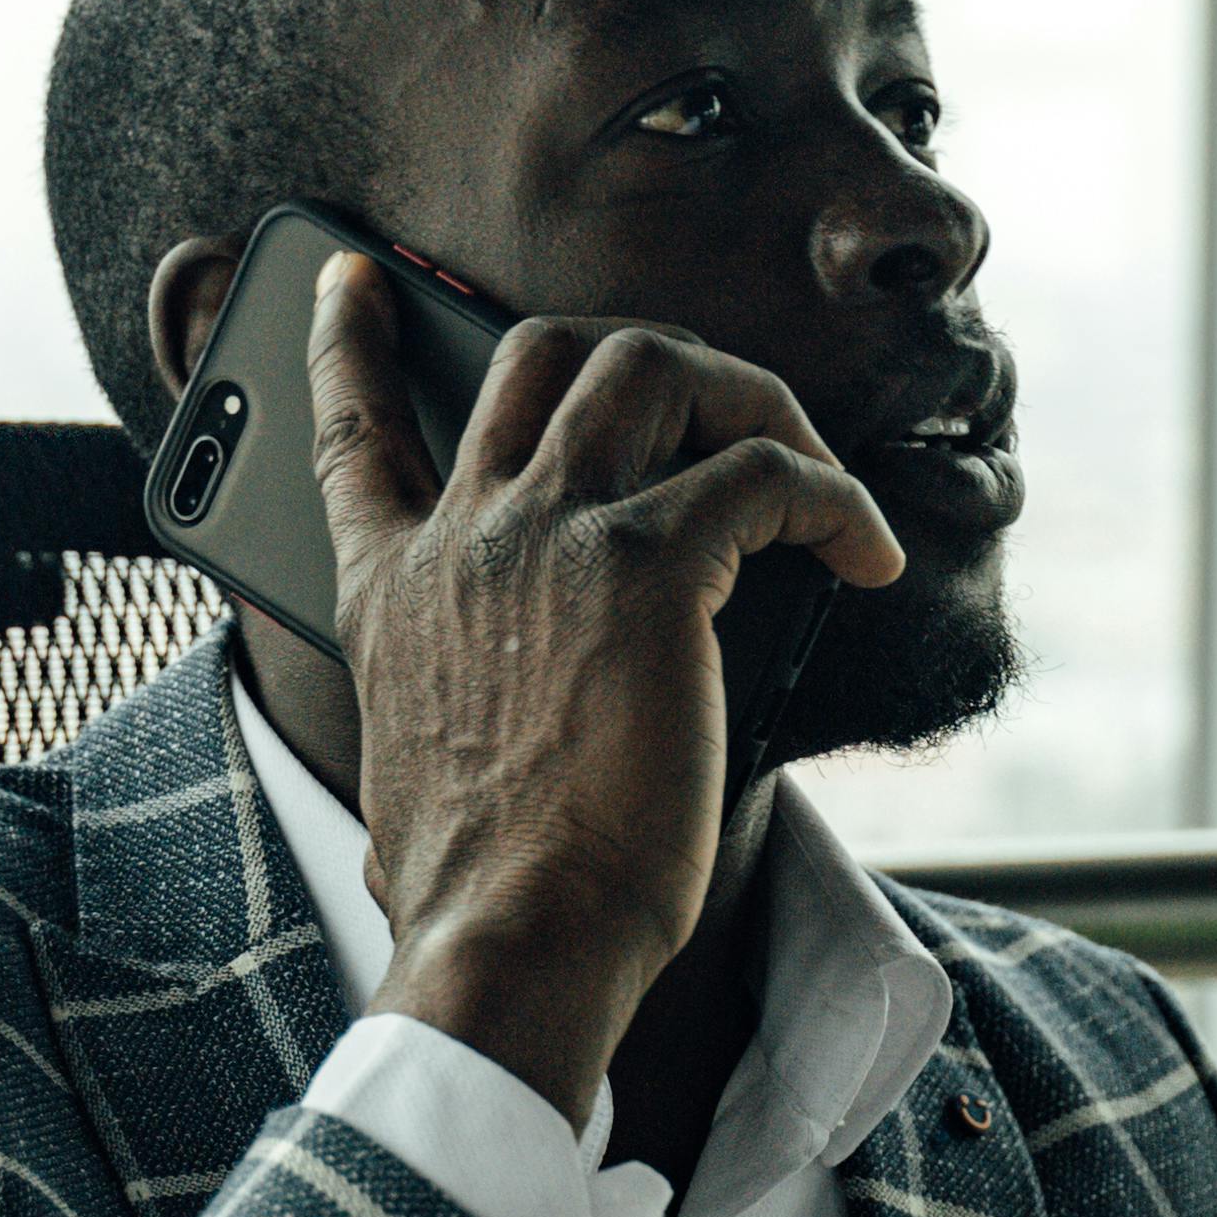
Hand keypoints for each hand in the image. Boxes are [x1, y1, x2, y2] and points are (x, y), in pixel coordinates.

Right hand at [306, 258, 904, 1125]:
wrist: (507, 940)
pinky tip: (868, 555)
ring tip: (806, 468)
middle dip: (645, 356)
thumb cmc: (477, 901)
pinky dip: (834, 499)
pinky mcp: (648, 568)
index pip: (353, 430)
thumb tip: (432, 830)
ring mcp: (551, 537)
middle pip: (541, 354)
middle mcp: (465, 538)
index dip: (348, 339)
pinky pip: (765, 474)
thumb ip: (430, 753)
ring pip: (653, 366)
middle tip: (720, 412)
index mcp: (393, 591)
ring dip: (749, 397)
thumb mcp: (404, 793)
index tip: (353, 276)